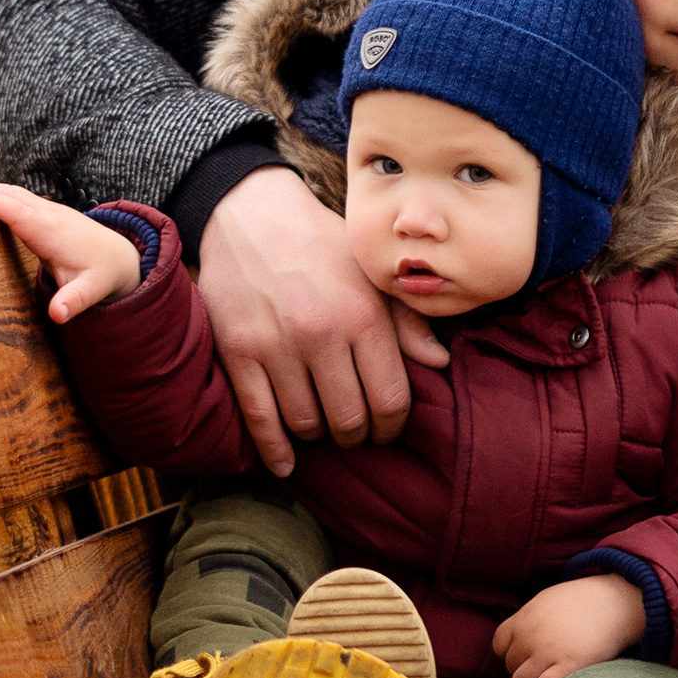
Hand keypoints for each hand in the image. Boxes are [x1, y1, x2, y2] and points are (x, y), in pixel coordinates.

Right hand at [0, 181, 139, 323]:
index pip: (19, 211)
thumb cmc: (102, 274)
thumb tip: (58, 314)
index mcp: (53, 232)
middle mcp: (49, 215)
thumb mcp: (92, 291)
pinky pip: (15, 198)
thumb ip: (75, 301)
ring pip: (12, 192)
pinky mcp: (44, 213)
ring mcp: (47, 210)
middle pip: (10, 194)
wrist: (120, 257)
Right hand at [195, 165, 446, 475]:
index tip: (387, 430)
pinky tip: (286, 463)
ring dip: (317, 436)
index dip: (393, 426)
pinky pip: (259, 418)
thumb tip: (439, 363)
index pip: (391, 399)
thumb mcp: (371, 273)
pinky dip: (274, 450)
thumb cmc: (321, 246)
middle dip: (357, 436)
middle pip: (349, 421)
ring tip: (322, 426)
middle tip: (355, 433)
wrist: (251, 214)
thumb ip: (407, 320)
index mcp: (364, 314)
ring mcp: (276, 345)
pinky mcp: (238, 352)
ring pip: (306, 424)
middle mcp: (322, 332)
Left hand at [495, 574, 647, 677]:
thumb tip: (516, 644)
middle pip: (510, 666)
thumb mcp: (548, 601)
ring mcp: (547, 653)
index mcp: (525, 617)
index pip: (500, 644)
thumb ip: (529, 621)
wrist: (616, 602)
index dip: (510, 653)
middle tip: (537, 675)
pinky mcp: (567, 668)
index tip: (525, 658)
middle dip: (520, 672)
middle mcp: (531, 635)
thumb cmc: (584, 602)